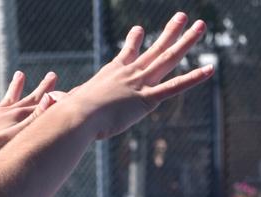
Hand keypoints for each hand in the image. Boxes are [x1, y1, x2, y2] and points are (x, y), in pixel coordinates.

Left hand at [0, 70, 57, 166]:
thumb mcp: (17, 135)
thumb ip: (34, 119)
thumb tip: (50, 99)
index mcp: (19, 115)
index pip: (45, 103)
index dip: (60, 98)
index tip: (75, 90)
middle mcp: (8, 112)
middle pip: (29, 97)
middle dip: (43, 88)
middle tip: (53, 75)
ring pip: (9, 99)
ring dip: (16, 88)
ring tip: (20, 75)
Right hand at [54, 13, 213, 139]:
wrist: (76, 116)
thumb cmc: (68, 115)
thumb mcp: (68, 104)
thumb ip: (65, 102)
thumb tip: (51, 101)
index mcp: (111, 73)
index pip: (126, 54)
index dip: (134, 41)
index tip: (140, 30)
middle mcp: (128, 73)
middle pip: (155, 48)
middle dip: (171, 31)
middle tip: (183, 17)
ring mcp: (139, 83)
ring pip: (168, 58)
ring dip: (186, 41)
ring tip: (201, 26)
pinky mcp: (147, 99)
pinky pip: (175, 86)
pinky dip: (193, 78)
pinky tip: (209, 69)